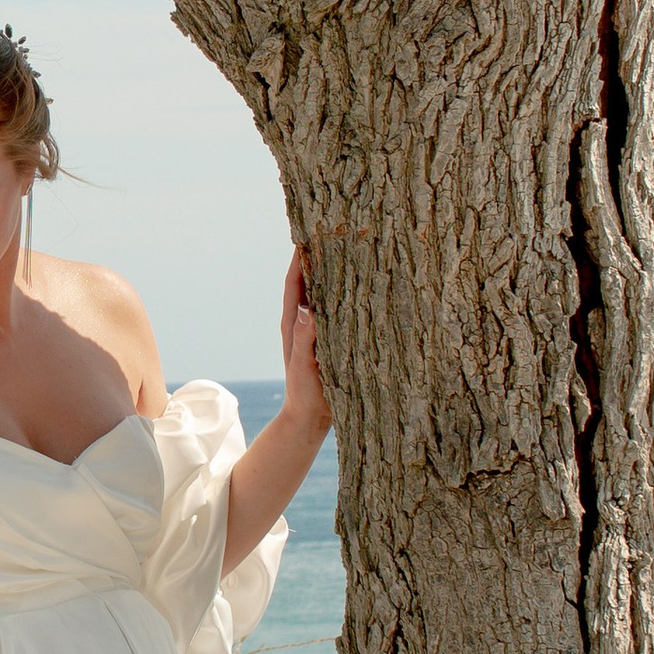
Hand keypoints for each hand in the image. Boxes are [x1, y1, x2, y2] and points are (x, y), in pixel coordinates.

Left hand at [278, 245, 331, 437]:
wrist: (311, 418)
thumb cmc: (305, 393)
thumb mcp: (304, 367)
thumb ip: (304, 341)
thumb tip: (308, 310)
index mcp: (292, 325)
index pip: (294, 285)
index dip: (299, 260)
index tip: (305, 235)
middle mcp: (303, 323)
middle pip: (309, 284)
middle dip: (317, 260)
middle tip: (332, 235)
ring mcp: (316, 332)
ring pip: (324, 297)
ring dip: (332, 277)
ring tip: (348, 253)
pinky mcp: (330, 342)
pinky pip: (337, 314)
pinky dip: (345, 299)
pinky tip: (361, 290)